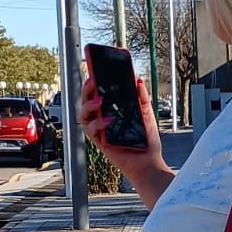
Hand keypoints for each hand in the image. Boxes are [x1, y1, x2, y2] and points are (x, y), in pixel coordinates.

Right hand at [77, 66, 162, 182]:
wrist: (149, 163)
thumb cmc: (146, 140)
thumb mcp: (147, 114)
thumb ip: (141, 97)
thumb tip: (138, 80)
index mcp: (112, 110)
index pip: (99, 93)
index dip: (94, 81)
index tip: (95, 68)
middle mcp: (102, 119)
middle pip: (86, 101)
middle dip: (86, 90)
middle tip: (92, 80)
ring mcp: (100, 130)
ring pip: (83, 115)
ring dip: (88, 106)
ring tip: (99, 101)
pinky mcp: (100, 142)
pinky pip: (91, 131)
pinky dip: (97, 124)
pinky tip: (107, 120)